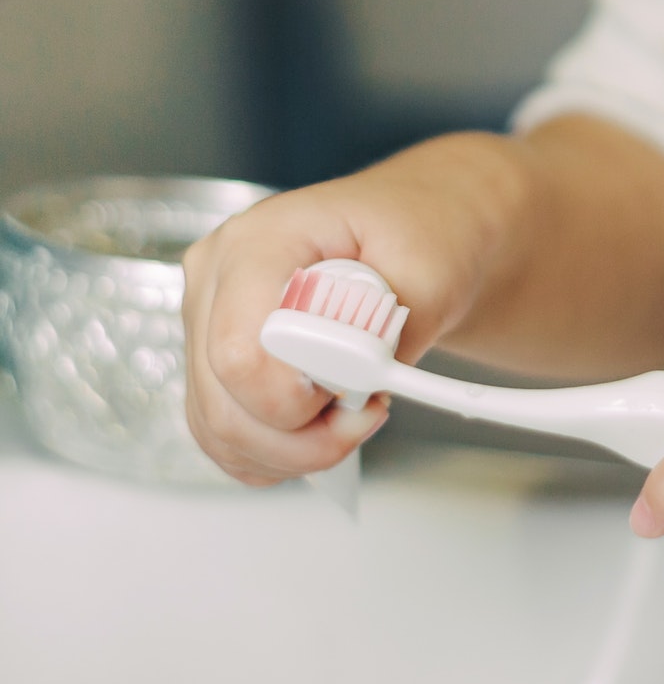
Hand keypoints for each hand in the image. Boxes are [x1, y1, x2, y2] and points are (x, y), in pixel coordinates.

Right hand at [181, 135, 524, 485]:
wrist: (418, 230)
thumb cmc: (421, 232)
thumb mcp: (434, 265)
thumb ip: (388, 327)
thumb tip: (351, 381)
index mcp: (260, 239)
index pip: (240, 348)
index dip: (296, 396)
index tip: (362, 394)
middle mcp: (218, 277)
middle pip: (223, 399)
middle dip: (301, 435)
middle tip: (368, 416)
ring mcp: (208, 321)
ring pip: (219, 428)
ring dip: (293, 449)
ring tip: (355, 418)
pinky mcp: (215, 362)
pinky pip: (224, 437)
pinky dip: (276, 453)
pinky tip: (323, 429)